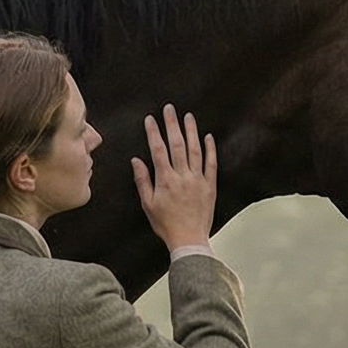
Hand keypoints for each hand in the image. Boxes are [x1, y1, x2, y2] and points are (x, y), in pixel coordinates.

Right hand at [131, 104, 216, 251]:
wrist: (188, 239)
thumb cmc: (166, 224)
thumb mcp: (148, 204)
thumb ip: (142, 180)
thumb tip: (136, 160)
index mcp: (165, 180)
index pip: (158, 150)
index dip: (154, 132)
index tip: (151, 119)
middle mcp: (182, 176)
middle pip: (177, 145)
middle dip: (172, 124)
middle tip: (169, 108)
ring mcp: (198, 180)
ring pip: (195, 150)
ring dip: (191, 131)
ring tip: (188, 116)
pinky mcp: (210, 186)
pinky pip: (211, 164)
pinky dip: (210, 149)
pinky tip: (208, 137)